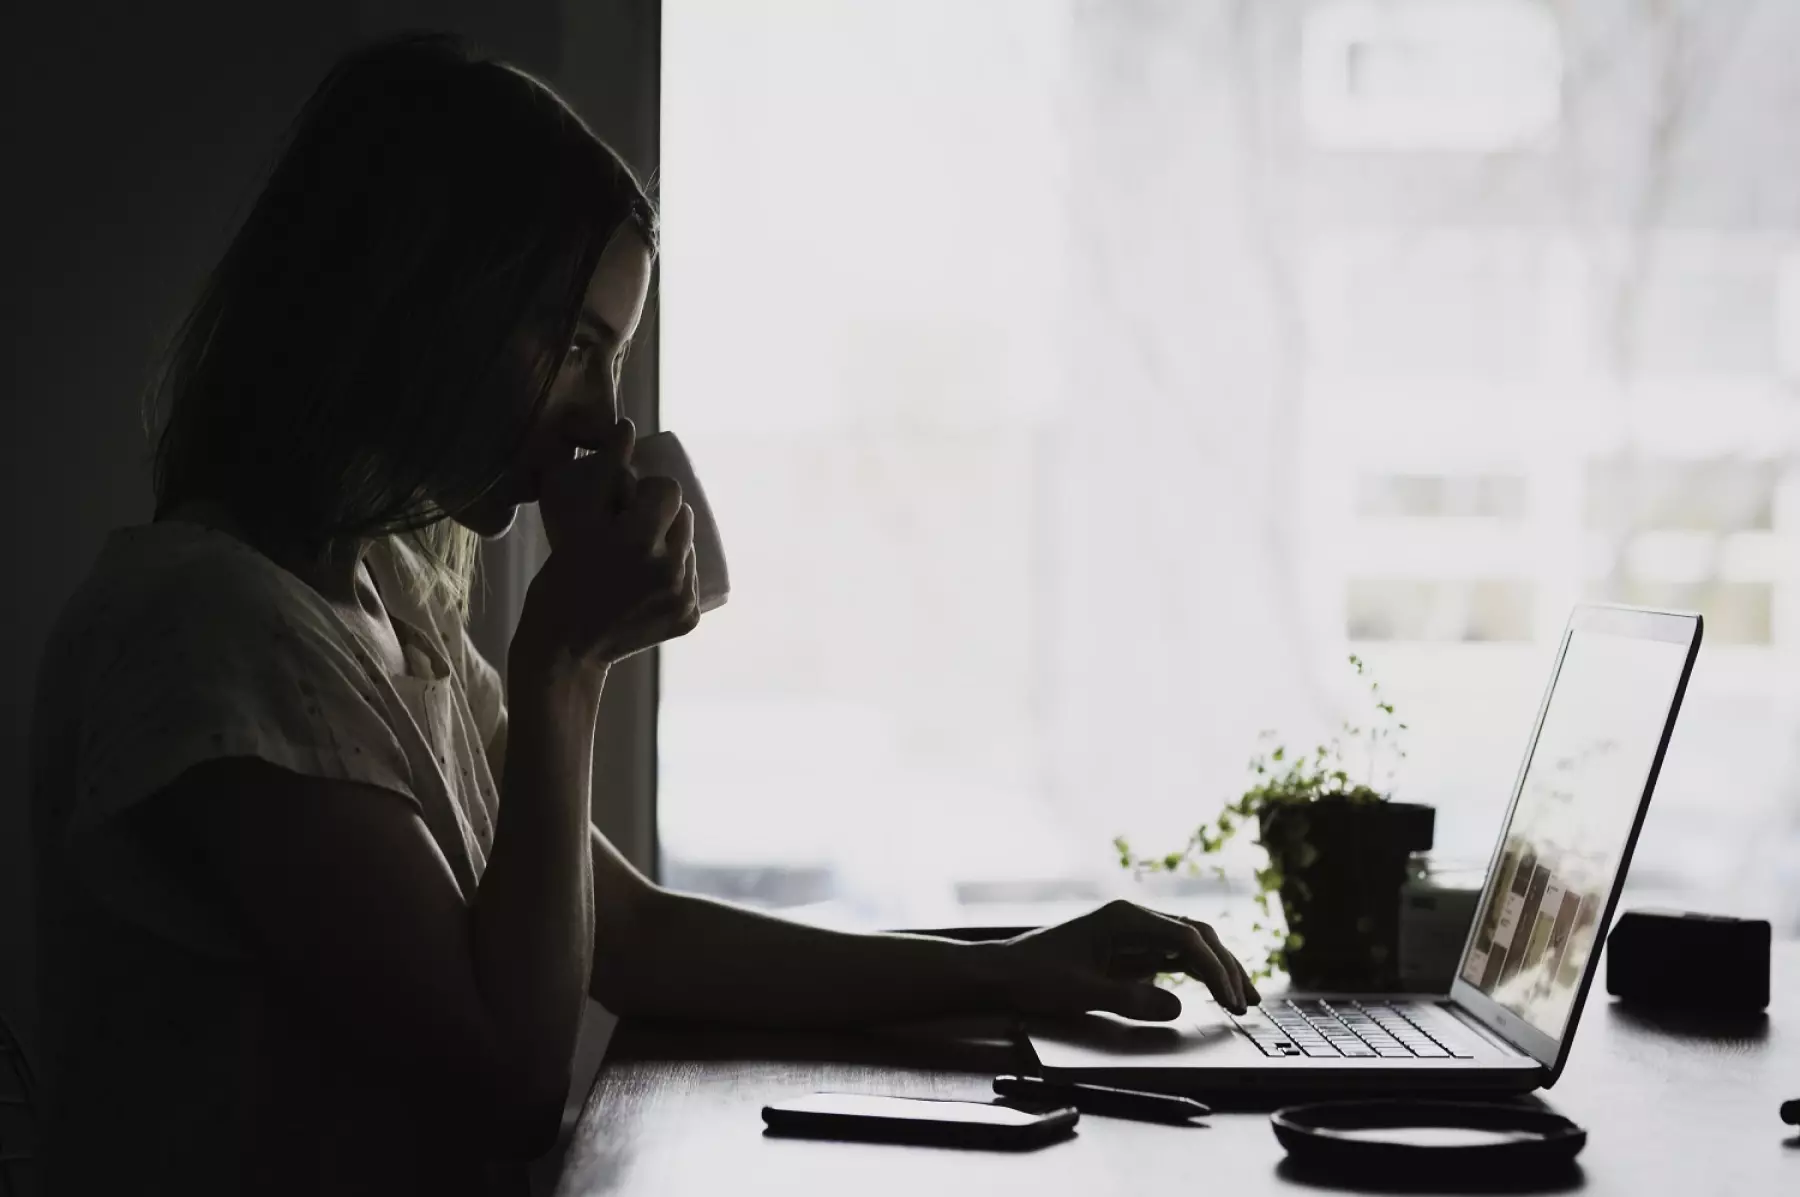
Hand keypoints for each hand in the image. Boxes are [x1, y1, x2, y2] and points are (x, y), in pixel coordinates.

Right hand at [516, 418, 699, 669]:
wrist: (564, 647)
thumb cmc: (561, 578)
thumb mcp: (576, 522)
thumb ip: (603, 471)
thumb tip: (628, 426)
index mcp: (640, 540)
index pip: (670, 490)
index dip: (648, 493)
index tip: (626, 506)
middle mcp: (670, 568)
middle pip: (684, 517)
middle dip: (660, 518)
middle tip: (629, 533)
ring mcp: (683, 596)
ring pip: (689, 547)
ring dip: (669, 545)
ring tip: (636, 560)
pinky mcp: (689, 618)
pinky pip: (691, 579)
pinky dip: (674, 577)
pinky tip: (645, 585)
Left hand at [994, 900, 1258, 1020]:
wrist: (1004, 972)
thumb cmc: (1036, 977)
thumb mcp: (1081, 992)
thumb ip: (1129, 999)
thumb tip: (1177, 1005)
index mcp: (1124, 919)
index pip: (1185, 938)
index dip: (1214, 969)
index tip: (1230, 999)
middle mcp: (1134, 919)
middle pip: (1196, 935)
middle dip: (1226, 966)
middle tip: (1248, 1002)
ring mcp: (1134, 933)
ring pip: (1190, 944)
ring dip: (1218, 968)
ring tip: (1244, 999)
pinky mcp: (1130, 950)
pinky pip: (1174, 957)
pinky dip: (1198, 974)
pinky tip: (1214, 992)